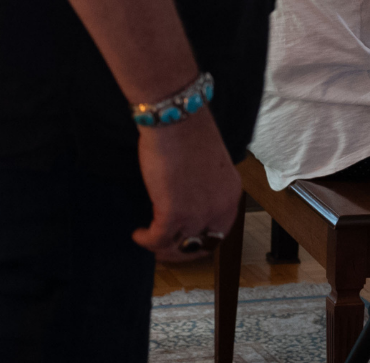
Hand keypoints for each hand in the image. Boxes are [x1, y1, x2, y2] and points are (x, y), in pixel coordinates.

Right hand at [132, 113, 241, 262]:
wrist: (177, 118)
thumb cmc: (189, 133)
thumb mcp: (208, 166)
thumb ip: (204, 188)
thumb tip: (188, 201)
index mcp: (231, 193)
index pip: (220, 231)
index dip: (201, 241)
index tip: (185, 241)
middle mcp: (220, 207)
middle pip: (202, 245)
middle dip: (181, 251)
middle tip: (164, 248)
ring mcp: (199, 213)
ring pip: (180, 247)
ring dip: (163, 248)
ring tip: (149, 241)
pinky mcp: (174, 213)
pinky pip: (158, 239)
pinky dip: (146, 240)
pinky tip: (138, 234)